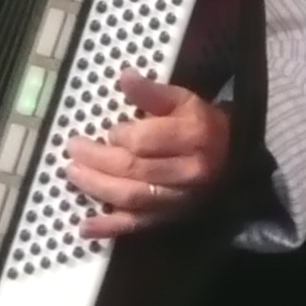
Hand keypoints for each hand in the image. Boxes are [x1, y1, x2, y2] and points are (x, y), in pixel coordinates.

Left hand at [64, 74, 230, 238]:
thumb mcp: (184, 100)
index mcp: (192, 135)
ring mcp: (179, 200)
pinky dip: (109, 228)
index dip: (119, 136)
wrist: (234, 159)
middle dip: (97, 160)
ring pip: (131, 197)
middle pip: (133, 169)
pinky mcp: (171, 219)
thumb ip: (152, 93)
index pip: (145, 140)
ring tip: (71, 174)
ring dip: (96, 187)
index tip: (108, 130)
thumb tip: (123, 77)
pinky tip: (84, 227)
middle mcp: (187, 171)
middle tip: (72, 149)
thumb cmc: (203, 124)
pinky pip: (137, 226)